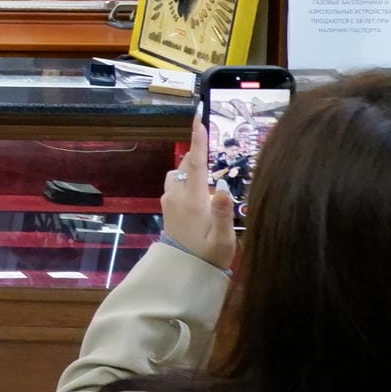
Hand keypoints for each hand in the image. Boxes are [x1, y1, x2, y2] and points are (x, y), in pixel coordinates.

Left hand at [162, 118, 237, 270]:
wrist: (184, 272)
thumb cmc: (208, 255)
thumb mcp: (222, 239)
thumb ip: (222, 214)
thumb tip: (222, 190)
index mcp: (192, 200)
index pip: (195, 164)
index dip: (197, 141)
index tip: (198, 120)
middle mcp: (177, 195)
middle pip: (186, 165)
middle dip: (197, 153)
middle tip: (212, 146)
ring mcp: (169, 201)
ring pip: (178, 173)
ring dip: (191, 169)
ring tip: (209, 174)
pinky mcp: (168, 207)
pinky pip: (176, 184)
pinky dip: (186, 179)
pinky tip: (200, 191)